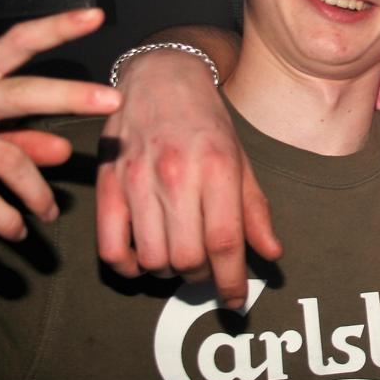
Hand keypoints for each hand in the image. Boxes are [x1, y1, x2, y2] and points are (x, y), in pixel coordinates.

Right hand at [0, 8, 120, 238]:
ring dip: (37, 190)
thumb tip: (63, 153)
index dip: (56, 28)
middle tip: (113, 100)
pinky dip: (4, 217)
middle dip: (68, 96)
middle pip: (20, 93)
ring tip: (51, 212)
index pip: (16, 42)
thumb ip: (18, 136)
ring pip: (8, 157)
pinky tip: (18, 230)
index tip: (96, 15)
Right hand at [96, 49, 280, 309]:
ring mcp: (138, 180)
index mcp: (218, 168)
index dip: (233, 281)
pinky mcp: (107, 184)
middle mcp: (177, 175)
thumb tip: (272, 255)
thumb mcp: (242, 160)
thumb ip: (255, 210)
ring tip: (181, 260)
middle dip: (203, 277)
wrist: (161, 78)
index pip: (226, 241)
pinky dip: (129, 267)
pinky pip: (111, 248)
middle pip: (188, 258)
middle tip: (209, 270)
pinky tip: (145, 260)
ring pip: (152, 258)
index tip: (237, 302)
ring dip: (170, 273)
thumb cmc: (208, 123)